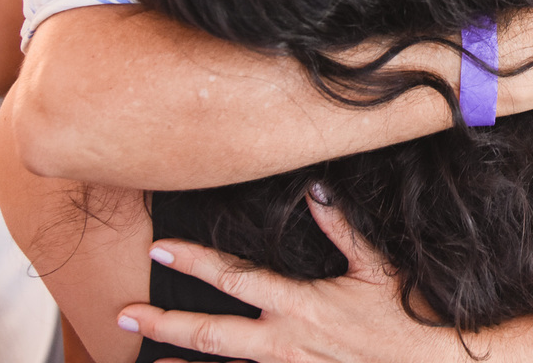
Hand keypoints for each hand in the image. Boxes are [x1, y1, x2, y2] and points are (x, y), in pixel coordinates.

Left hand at [117, 201, 456, 362]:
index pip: (235, 278)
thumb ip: (341, 228)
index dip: (194, 262)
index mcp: (300, 304)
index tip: (160, 250)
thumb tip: (314, 190)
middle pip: (211, 333)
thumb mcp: (376, 266)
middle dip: (165, 322)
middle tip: (125, 314)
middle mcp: (285, 342)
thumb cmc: (407, 314)